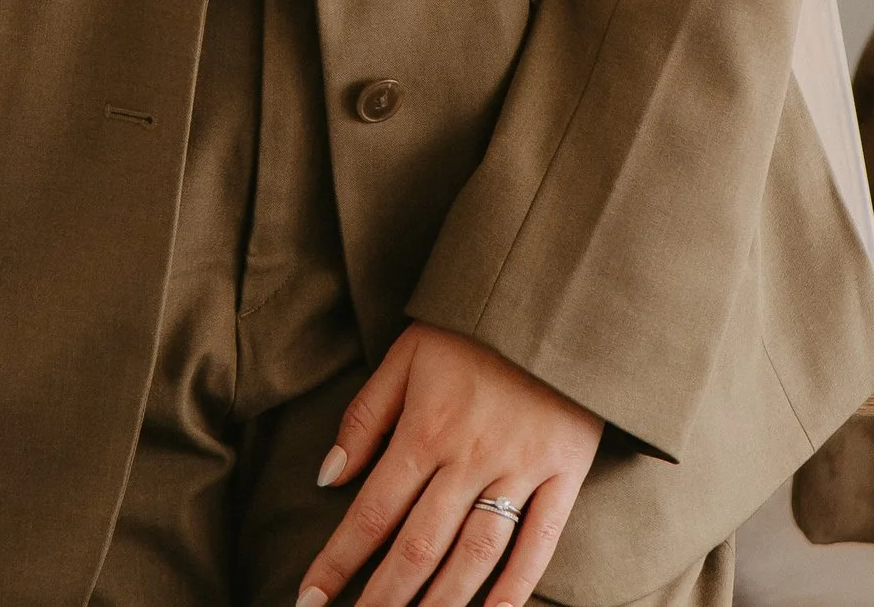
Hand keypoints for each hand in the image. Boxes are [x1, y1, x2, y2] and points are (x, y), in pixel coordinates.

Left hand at [298, 325, 602, 606]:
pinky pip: (540, 545)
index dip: (338, 560)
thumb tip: (327, 477)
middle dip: (383, 598)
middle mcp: (470, 456)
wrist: (555, 296)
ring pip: (475, 556)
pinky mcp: (563, 475)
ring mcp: (520, 469)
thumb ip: (366, 416)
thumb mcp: (408, 353)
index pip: (372, 511)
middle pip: (419, 546)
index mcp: (427, 427)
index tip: (310, 599)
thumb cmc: (473, 325)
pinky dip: (516, 588)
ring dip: (441, 604)